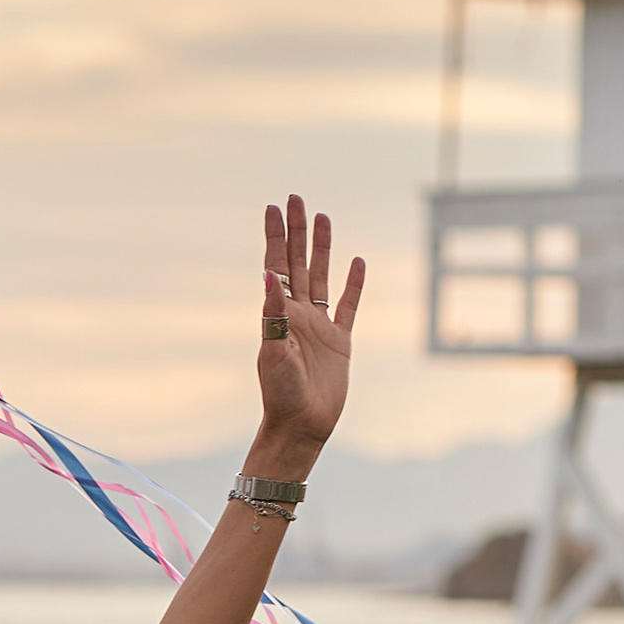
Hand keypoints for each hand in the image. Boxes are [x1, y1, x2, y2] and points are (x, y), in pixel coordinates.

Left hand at [255, 195, 363, 460]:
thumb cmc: (281, 394)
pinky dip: (354, 283)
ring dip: (322, 248)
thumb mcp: (273, 353)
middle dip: (297, 230)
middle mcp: (298, 314)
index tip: (272, 207)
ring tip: (323, 218)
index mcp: (279, 314)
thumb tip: (267, 276)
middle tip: (295, 198)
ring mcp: (320, 326)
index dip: (275, 236)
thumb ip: (273, 315)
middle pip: (298, 262)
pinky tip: (357, 261)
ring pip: (322, 276)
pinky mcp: (340, 341)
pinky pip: (349, 305)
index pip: (276, 265)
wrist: (301, 426)